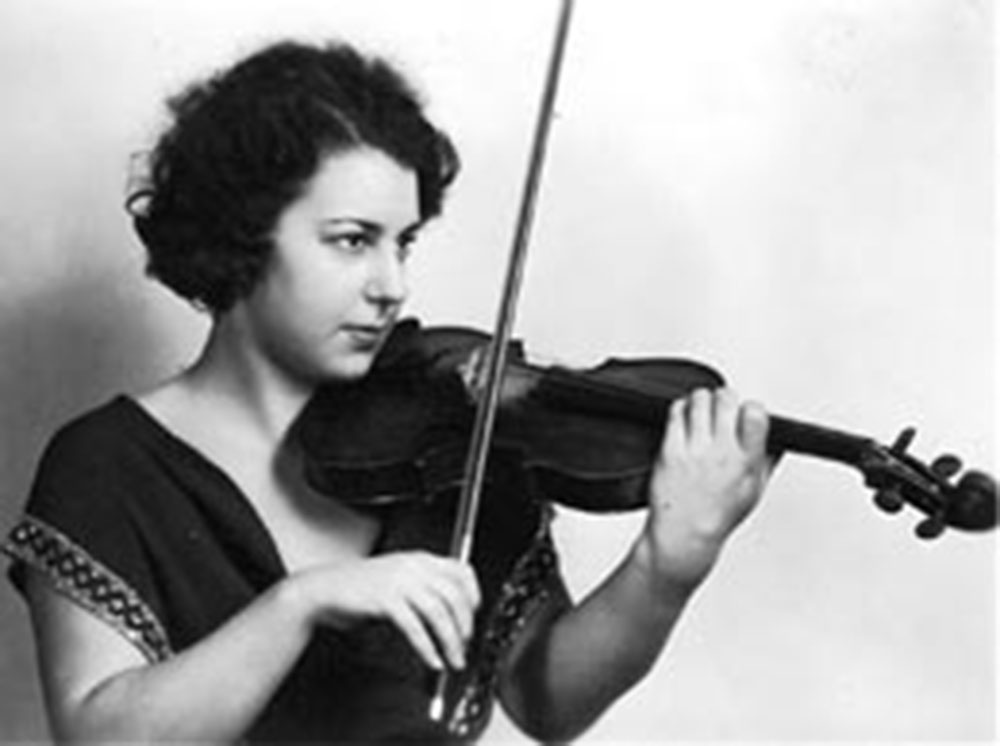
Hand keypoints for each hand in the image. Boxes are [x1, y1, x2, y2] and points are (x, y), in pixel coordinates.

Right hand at [290, 552, 479, 670]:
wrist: (325, 588)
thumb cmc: (361, 588)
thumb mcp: (399, 580)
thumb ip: (424, 589)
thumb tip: (453, 614)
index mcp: (420, 559)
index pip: (461, 570)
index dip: (474, 595)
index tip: (474, 616)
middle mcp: (413, 567)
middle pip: (454, 594)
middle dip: (464, 625)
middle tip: (464, 645)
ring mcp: (400, 581)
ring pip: (438, 612)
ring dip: (450, 640)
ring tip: (452, 658)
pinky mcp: (386, 600)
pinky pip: (415, 627)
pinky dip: (427, 647)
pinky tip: (431, 659)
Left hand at [637, 387, 770, 589]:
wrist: (684, 535)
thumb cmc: (717, 516)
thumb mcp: (753, 493)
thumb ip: (767, 463)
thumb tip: (779, 440)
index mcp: (746, 462)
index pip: (755, 414)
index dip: (749, 407)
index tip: (744, 412)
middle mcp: (721, 454)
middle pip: (726, 399)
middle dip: (724, 398)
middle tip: (720, 408)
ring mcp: (694, 452)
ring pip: (699, 400)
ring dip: (701, 400)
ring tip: (701, 412)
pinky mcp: (670, 451)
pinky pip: (676, 413)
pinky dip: (680, 408)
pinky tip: (684, 417)